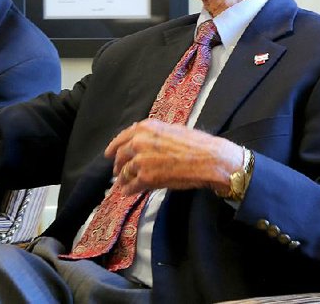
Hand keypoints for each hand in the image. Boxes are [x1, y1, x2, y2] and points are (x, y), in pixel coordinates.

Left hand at [104, 118, 243, 195]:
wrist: (209, 160)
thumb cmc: (197, 144)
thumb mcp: (172, 129)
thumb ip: (154, 134)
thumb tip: (144, 140)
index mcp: (145, 128)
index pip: (122, 138)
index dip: (113, 147)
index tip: (109, 154)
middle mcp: (139, 142)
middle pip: (120, 155)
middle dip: (118, 165)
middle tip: (117, 172)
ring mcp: (141, 161)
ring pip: (124, 172)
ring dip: (123, 179)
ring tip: (123, 184)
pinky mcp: (146, 178)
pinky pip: (132, 185)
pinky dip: (129, 190)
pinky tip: (128, 192)